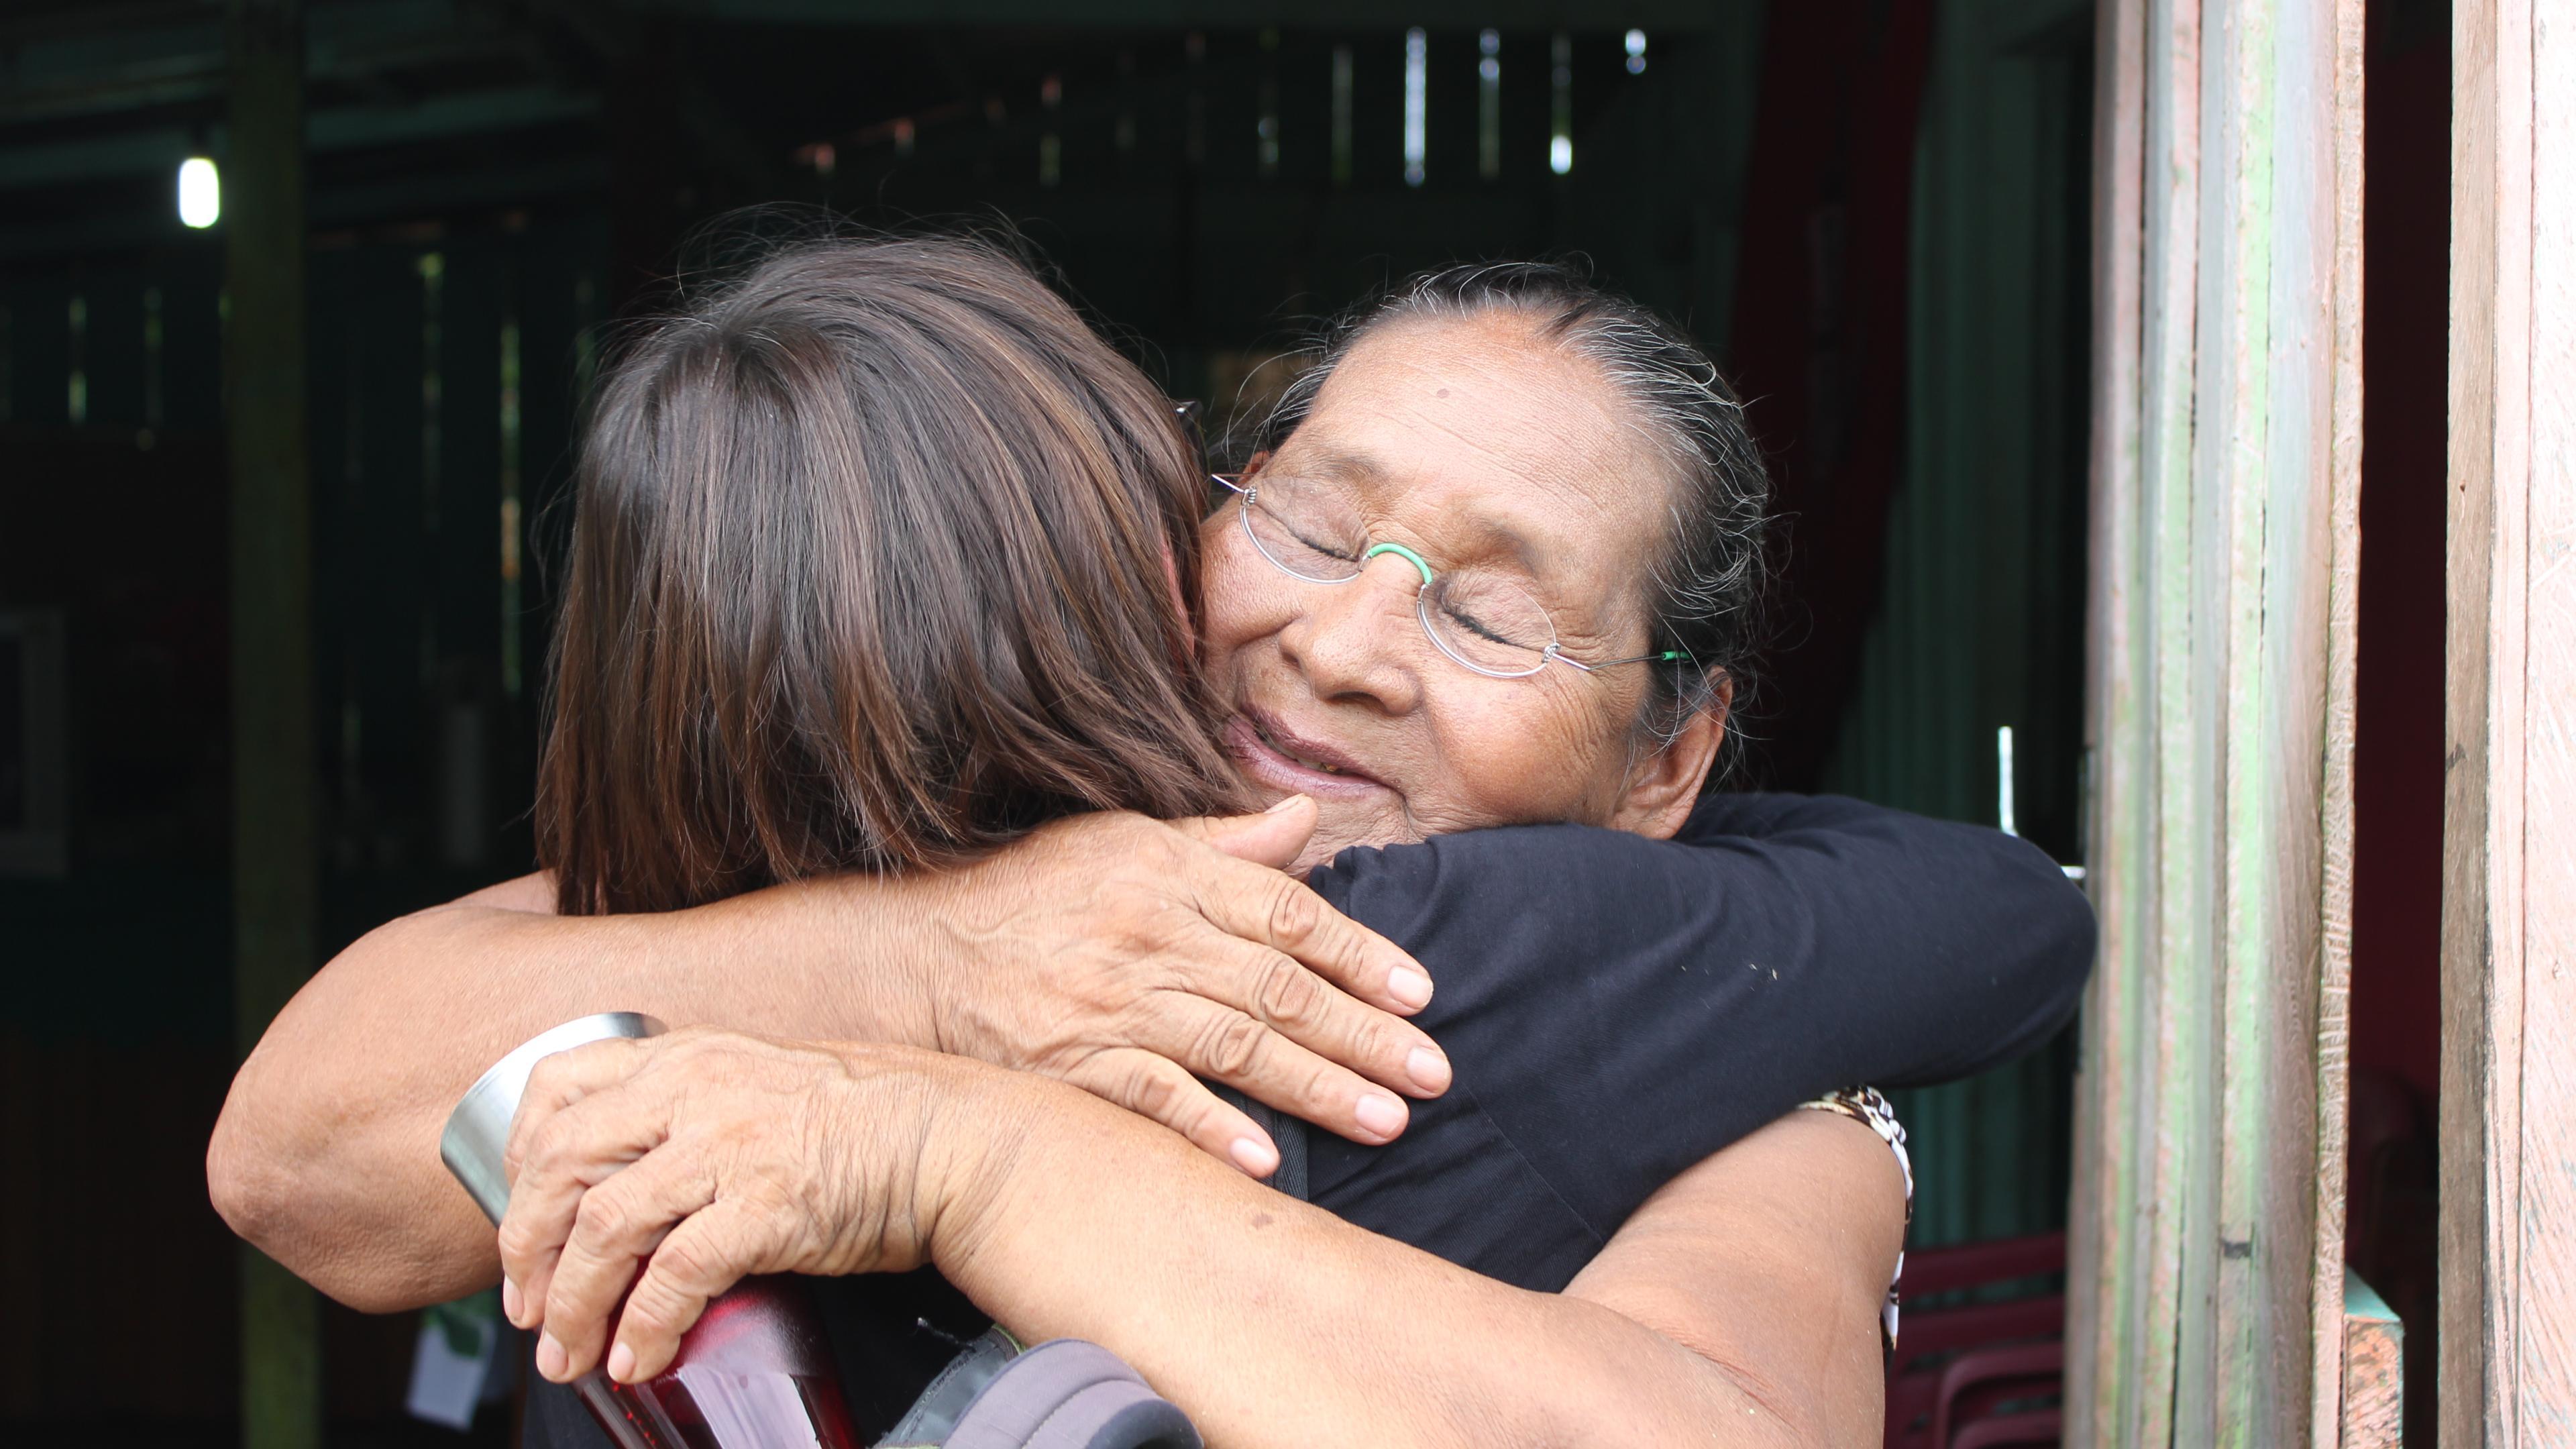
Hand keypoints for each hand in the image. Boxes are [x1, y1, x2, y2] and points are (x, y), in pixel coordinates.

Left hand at [495, 1029, 1006, 1384]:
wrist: (954, 1143)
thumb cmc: (867, 1122)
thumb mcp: (761, 1083)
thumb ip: (692, 1109)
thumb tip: (629, 1177)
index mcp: (689, 1055)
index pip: (558, 1087)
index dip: (518, 1159)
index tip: (523, 1219)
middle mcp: (697, 1089)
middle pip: (560, 1164)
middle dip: (526, 1248)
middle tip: (528, 1308)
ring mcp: (730, 1145)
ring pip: (602, 1226)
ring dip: (572, 1304)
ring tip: (568, 1353)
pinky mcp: (767, 1205)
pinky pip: (675, 1274)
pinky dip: (644, 1325)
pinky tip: (638, 1358)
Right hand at [910, 797, 1449, 1173]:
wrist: (915, 955)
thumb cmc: (1030, 894)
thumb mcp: (1121, 841)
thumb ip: (1219, 841)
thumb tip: (1301, 819)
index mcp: (1169, 874)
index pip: (1288, 913)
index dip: (1360, 954)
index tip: (1418, 993)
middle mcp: (1149, 935)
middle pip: (1278, 988)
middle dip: (1364, 1034)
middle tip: (1432, 1072)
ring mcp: (1110, 1005)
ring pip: (1235, 1048)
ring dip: (1317, 1087)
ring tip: (1386, 1118)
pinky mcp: (1072, 1067)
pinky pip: (1155, 1100)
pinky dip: (1213, 1129)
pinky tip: (1268, 1159)